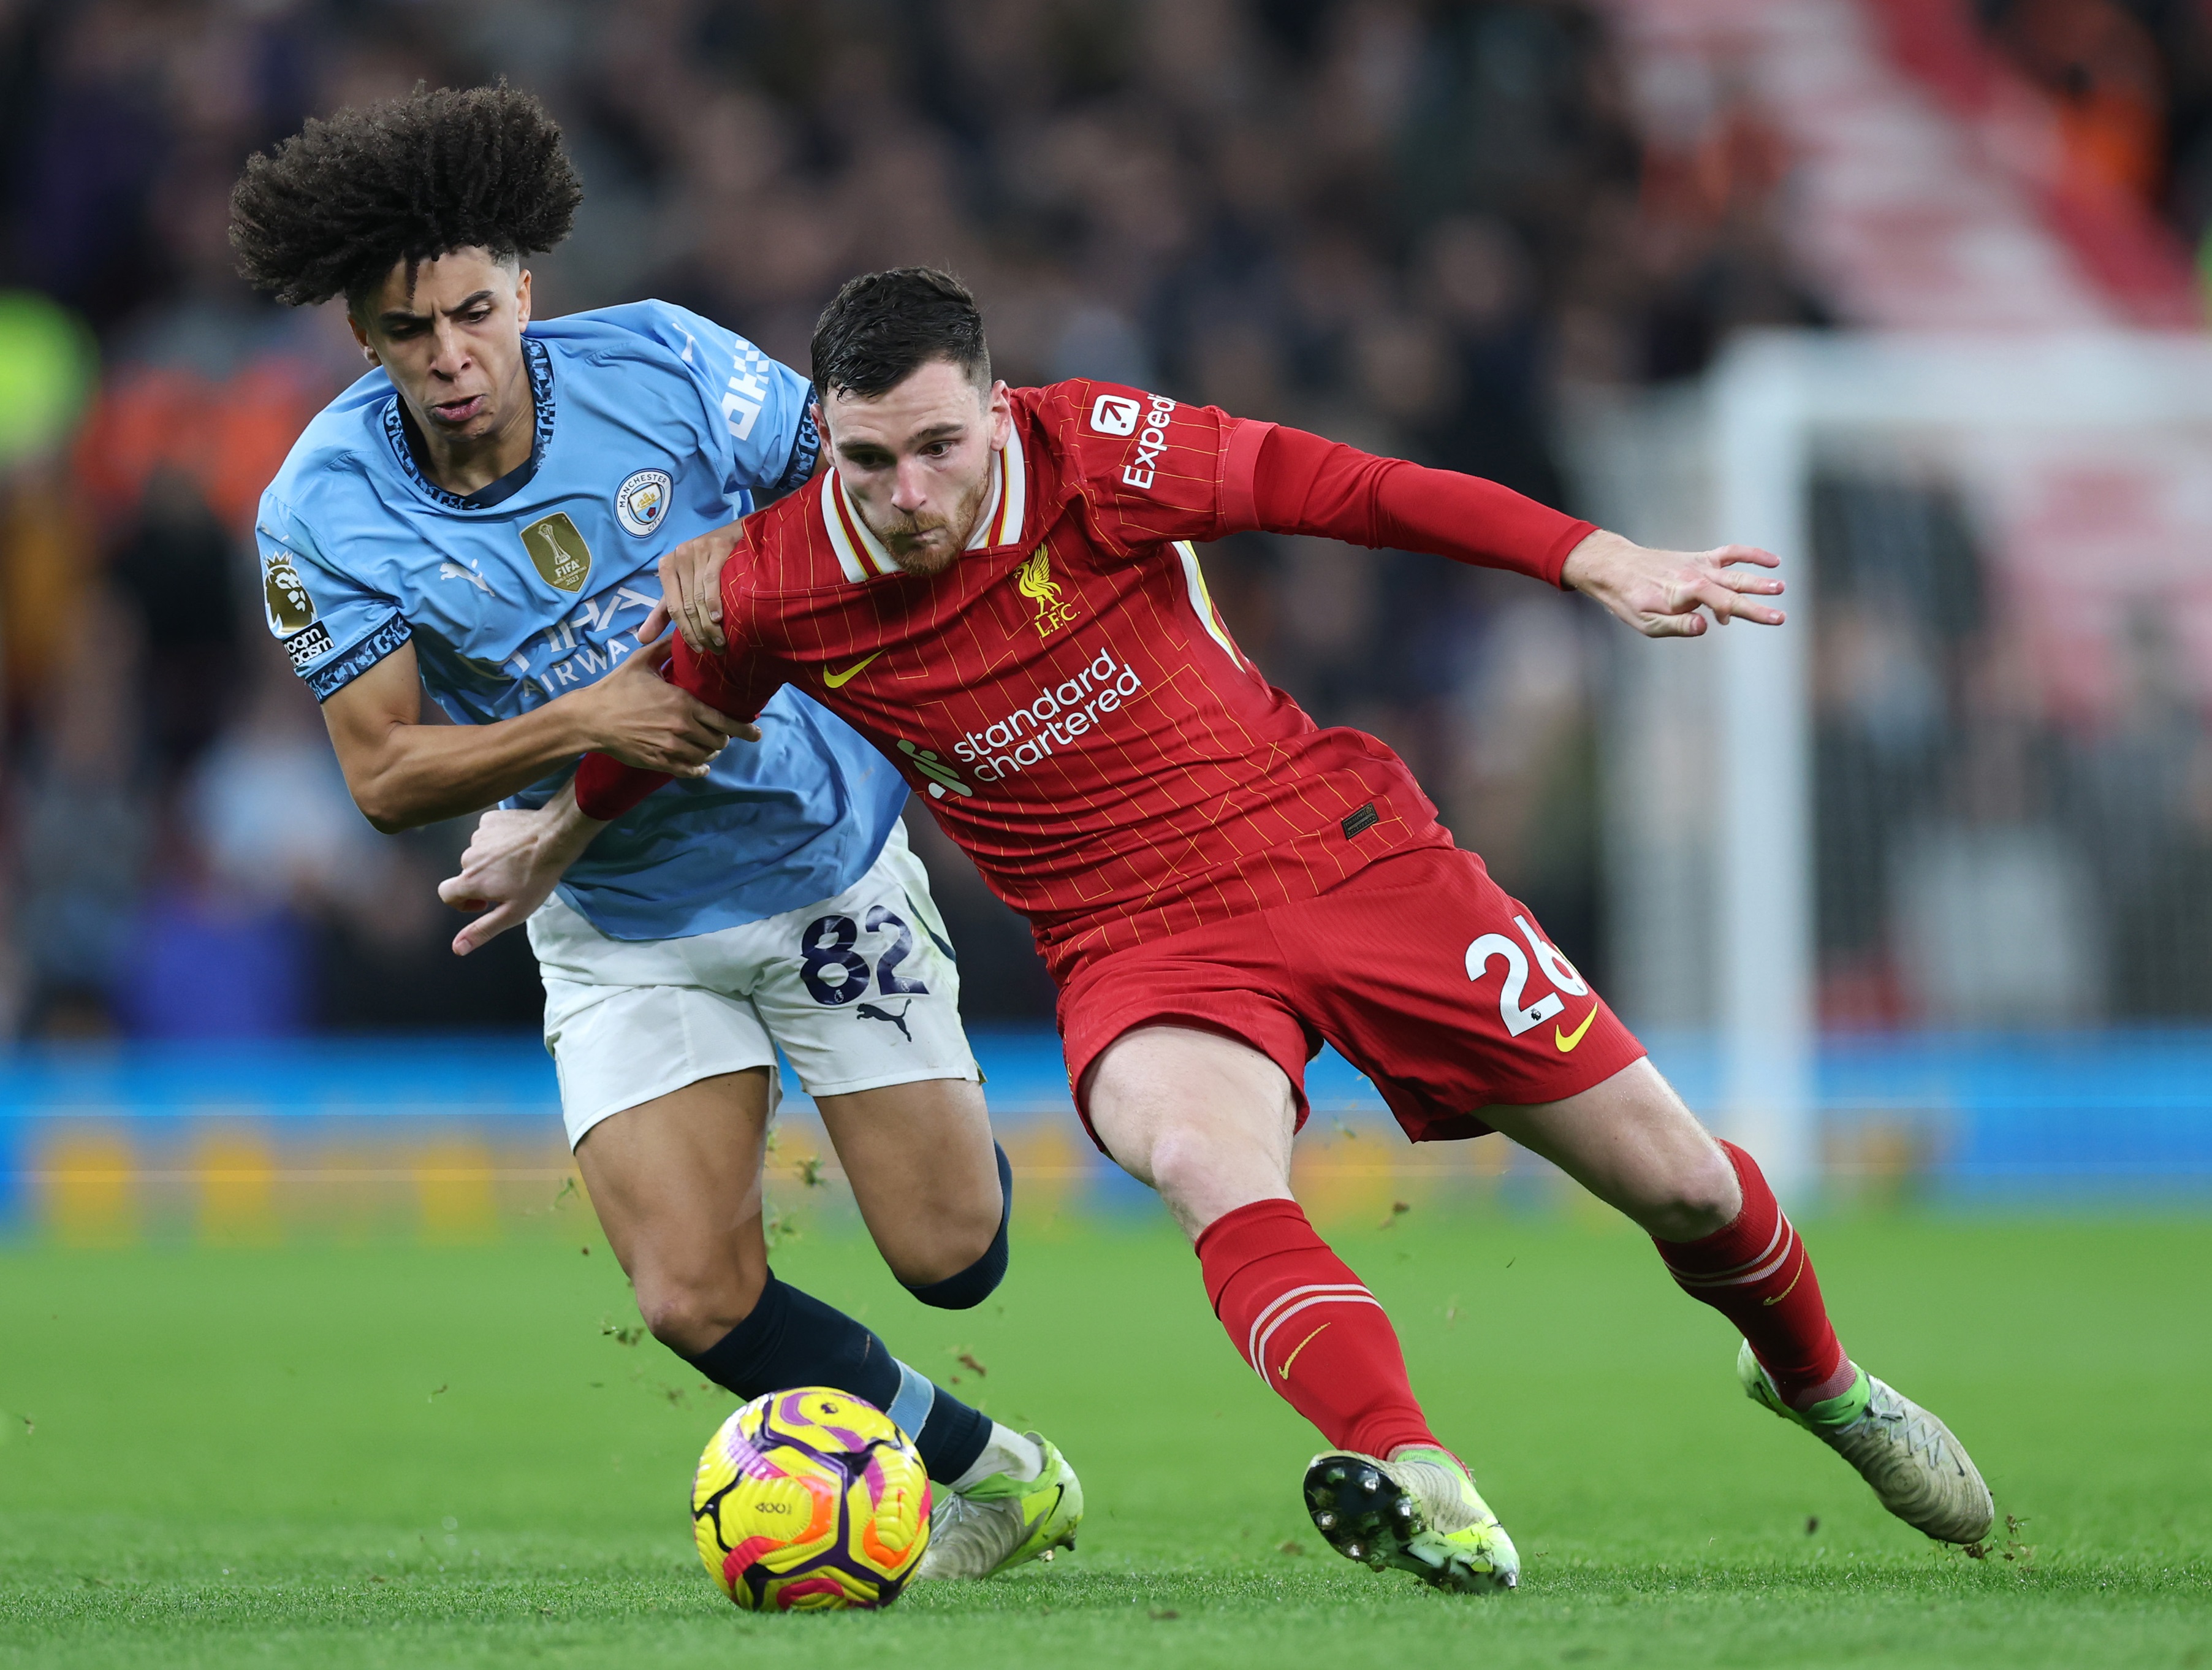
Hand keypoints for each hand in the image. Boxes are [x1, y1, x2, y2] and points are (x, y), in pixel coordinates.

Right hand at [438, 798, 602, 955]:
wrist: (556, 836)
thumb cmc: (537, 878)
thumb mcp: (513, 913)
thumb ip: (482, 930)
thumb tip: (457, 948)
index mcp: (470, 880)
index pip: (445, 894)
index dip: (461, 903)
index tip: (484, 903)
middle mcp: (468, 856)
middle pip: (467, 874)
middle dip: (484, 881)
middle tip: (512, 882)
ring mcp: (478, 834)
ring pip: (479, 854)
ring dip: (493, 861)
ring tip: (519, 862)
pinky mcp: (489, 818)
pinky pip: (487, 833)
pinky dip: (498, 841)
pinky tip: (518, 844)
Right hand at [574, 629, 756, 774]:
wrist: (591, 719)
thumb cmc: (616, 688)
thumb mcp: (642, 661)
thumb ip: (666, 648)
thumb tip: (681, 632)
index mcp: (684, 703)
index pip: (725, 721)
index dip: (745, 730)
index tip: (756, 733)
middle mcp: (682, 728)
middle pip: (718, 740)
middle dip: (724, 738)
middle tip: (722, 734)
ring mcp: (671, 748)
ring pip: (706, 755)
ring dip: (711, 752)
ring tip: (710, 747)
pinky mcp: (659, 762)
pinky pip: (689, 770)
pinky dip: (699, 769)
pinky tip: (701, 766)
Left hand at [638, 520, 743, 651]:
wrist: (734, 537)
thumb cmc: (706, 566)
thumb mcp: (681, 589)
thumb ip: (662, 613)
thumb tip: (641, 639)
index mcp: (667, 566)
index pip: (673, 607)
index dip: (685, 631)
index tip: (698, 649)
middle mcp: (679, 555)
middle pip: (687, 604)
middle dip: (700, 631)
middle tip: (713, 649)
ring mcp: (698, 550)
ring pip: (699, 596)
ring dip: (710, 624)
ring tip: (720, 641)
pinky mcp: (718, 547)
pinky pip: (713, 580)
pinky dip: (715, 602)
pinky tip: (719, 618)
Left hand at [1560, 529, 1784, 637]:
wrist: (1616, 568)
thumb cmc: (1630, 601)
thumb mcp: (1646, 623)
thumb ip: (1678, 625)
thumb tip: (1706, 626)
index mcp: (1684, 594)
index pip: (1723, 603)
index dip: (1748, 611)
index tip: (1773, 619)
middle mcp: (1695, 576)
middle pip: (1734, 590)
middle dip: (1759, 603)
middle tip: (1782, 616)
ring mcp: (1700, 565)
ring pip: (1736, 572)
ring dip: (1759, 580)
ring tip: (1780, 587)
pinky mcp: (1700, 559)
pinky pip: (1730, 553)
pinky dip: (1751, 555)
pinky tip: (1772, 561)